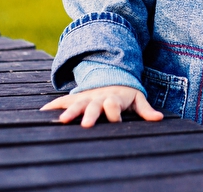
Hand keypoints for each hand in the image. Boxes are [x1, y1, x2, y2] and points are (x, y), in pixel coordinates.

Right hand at [40, 85, 163, 126]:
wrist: (112, 78)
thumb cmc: (126, 94)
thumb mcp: (137, 100)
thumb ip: (146, 110)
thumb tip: (160, 118)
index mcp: (114, 98)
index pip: (114, 105)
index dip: (115, 113)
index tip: (115, 121)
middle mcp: (99, 98)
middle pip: (94, 106)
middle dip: (90, 114)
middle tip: (86, 125)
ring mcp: (87, 97)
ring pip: (77, 104)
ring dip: (70, 111)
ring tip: (62, 121)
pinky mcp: (77, 98)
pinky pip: (64, 101)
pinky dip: (54, 106)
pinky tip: (42, 113)